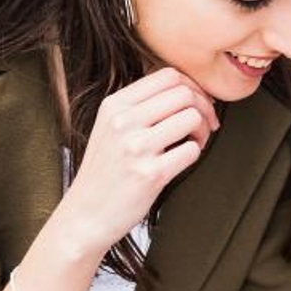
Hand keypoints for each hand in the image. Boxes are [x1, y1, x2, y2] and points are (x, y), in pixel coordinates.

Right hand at [58, 67, 220, 251]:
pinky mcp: (150, 173)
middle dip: (204, 107)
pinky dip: (196, 153)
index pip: (168, 74)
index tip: (197, 103)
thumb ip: (140, 105)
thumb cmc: (105, 172)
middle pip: (184, 93)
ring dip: (202, 130)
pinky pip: (192, 150)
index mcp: (114, 105)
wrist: (85, 215)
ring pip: (191, 117)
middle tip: (205, 125)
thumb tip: (186, 88)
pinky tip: (182, 160)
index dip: (193, 86)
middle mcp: (123, 121)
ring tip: (194, 143)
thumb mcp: (110, 127)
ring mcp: (135, 147)